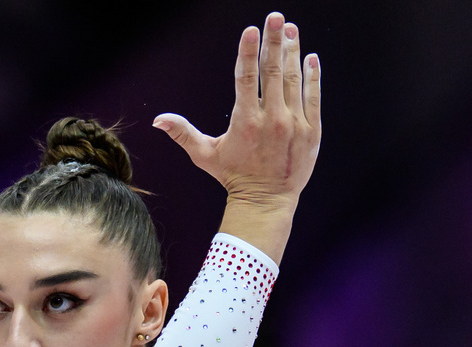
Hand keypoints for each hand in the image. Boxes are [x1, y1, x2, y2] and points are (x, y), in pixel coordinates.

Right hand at [154, 13, 321, 205]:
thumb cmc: (233, 176)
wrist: (266, 202)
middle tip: (276, 16)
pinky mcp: (311, 132)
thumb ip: (183, 133)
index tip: (251, 29)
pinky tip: (310, 57)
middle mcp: (272, 120)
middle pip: (273, 72)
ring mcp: (294, 125)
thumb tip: (158, 120)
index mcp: (245, 122)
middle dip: (274, 41)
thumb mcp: (205, 155)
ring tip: (291, 29)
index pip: (246, 78)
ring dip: (293, 52)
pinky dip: (312, 77)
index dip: (248, 52)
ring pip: (294, 81)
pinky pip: (313, 98)